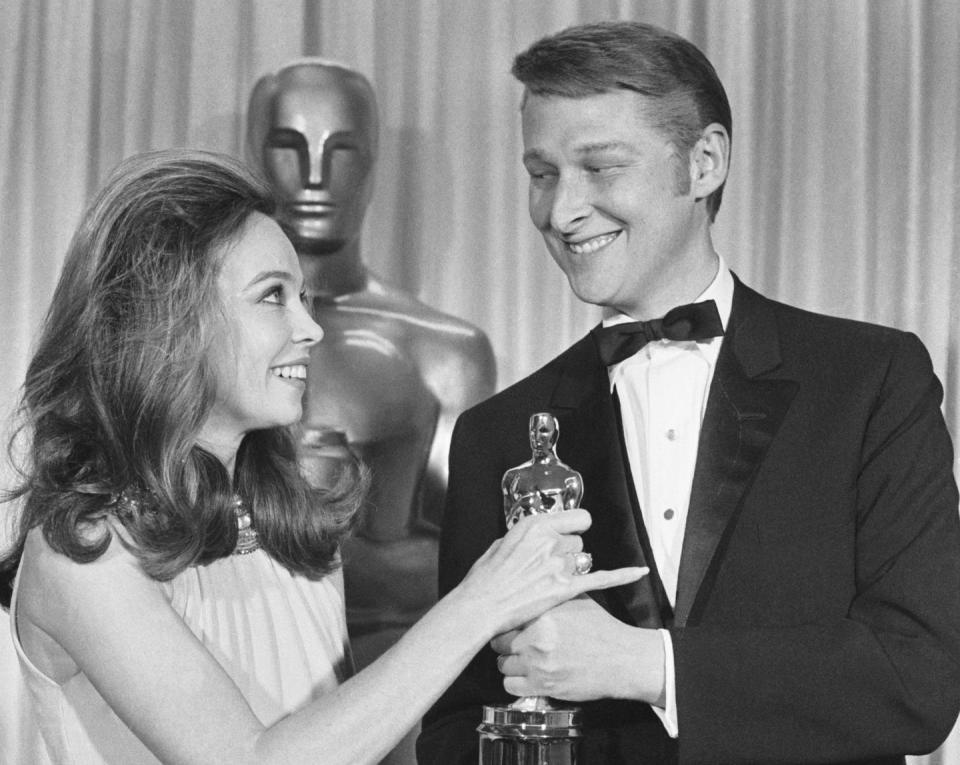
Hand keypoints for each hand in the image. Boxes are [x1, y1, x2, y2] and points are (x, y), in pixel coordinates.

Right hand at [455, 509, 645, 637]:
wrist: (482, 605)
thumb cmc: (486, 578)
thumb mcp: (501, 544)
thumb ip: (525, 537)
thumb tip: (535, 539)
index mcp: (536, 526)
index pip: (576, 518)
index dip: (574, 526)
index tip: (570, 531)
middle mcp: (551, 542)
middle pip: (579, 542)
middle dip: (566, 552)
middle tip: (546, 566)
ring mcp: (560, 566)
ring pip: (582, 560)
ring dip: (571, 569)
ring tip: (549, 581)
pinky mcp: (566, 589)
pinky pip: (601, 578)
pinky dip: (622, 574)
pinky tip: (638, 572)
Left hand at [491, 596, 665, 705]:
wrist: (623, 659)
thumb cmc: (602, 629)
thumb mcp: (578, 599)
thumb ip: (554, 591)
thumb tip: (535, 581)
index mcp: (543, 613)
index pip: (506, 616)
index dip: (506, 621)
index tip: (509, 624)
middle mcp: (536, 638)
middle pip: (499, 641)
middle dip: (506, 643)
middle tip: (515, 644)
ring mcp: (538, 664)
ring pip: (502, 665)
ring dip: (510, 664)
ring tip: (522, 660)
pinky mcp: (543, 686)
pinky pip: (510, 685)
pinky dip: (515, 682)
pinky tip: (525, 676)